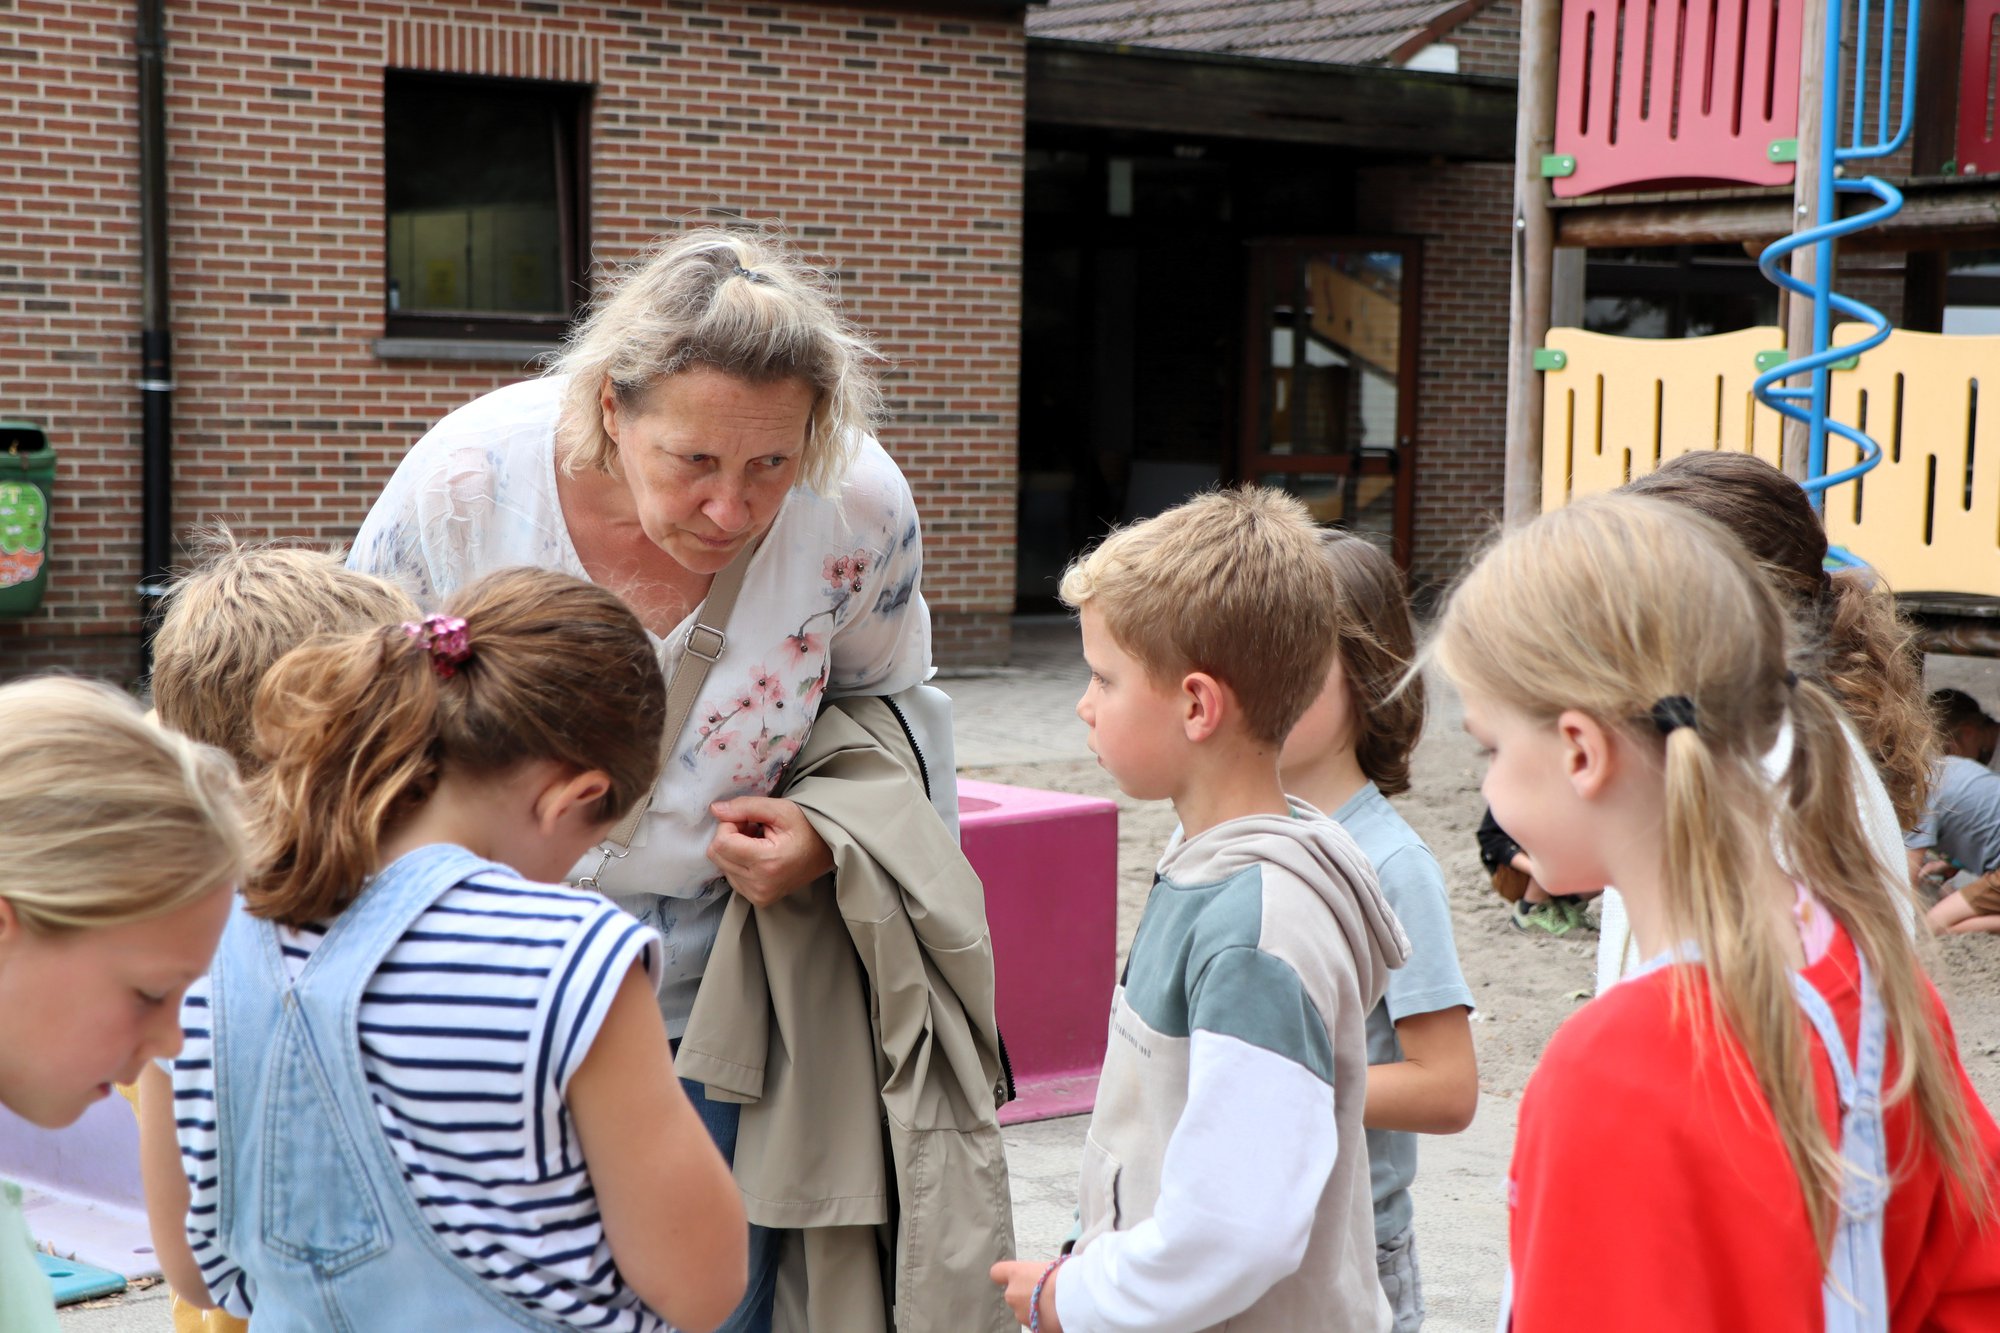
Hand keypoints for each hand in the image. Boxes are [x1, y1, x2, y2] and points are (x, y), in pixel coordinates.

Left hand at [707, 796, 833, 906]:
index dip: (729, 824)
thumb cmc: (807, 828)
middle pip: (717, 855)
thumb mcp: (780, 809)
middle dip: (729, 835)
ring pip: (722, 866)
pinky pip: (731, 876)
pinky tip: (758, 854)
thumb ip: (745, 807)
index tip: (746, 819)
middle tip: (752, 828)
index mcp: (767, 862)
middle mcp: (760, 885)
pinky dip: (739, 862)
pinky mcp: (758, 899)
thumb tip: (715, 810)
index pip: (722, 843)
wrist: (828, 852)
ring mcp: (758, 895)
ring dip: (734, 849)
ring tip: (758, 842)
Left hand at [990, 1260, 1061, 1330]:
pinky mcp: (1033, 1330)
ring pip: (1025, 1312)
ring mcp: (1021, 1315)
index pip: (997, 1272)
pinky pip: (1037, 1324)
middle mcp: (1013, 1295)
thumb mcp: (1052, 1267)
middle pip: (1014, 1295)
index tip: (1014, 1276)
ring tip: (1056, 1305)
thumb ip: (1039, 1273)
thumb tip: (1046, 1277)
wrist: (1074, 1301)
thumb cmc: (1065, 1278)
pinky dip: (1045, 1322)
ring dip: (1036, 1310)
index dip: (1005, 1275)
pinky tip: (1059, 1317)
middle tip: (1046, 1293)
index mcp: (1016, 1274)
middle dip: (1027, 1296)